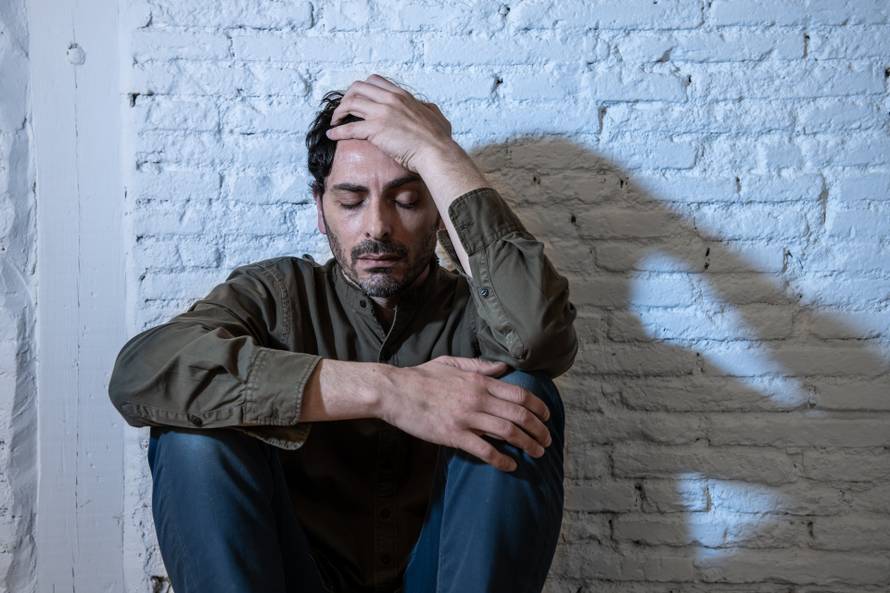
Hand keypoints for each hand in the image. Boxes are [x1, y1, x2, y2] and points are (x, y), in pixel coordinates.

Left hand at [325, 74, 457, 172]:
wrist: (436, 152)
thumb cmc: (439, 139)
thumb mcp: (436, 115)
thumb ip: (427, 107)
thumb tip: (425, 106)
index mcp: (402, 95)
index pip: (374, 81)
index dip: (361, 90)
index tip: (357, 101)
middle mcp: (390, 100)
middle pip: (357, 88)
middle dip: (346, 98)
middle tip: (343, 111)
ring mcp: (382, 113)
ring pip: (350, 103)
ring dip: (339, 112)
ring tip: (335, 122)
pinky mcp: (376, 130)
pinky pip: (349, 128)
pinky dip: (337, 131)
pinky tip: (332, 135)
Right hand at [376, 355, 552, 471]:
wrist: (395, 391)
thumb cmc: (421, 377)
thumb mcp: (452, 363)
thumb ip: (479, 366)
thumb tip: (503, 368)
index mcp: (479, 381)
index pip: (520, 394)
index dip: (538, 407)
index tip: (547, 417)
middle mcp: (478, 398)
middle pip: (520, 414)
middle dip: (539, 429)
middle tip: (547, 440)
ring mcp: (466, 417)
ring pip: (508, 432)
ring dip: (527, 444)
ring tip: (537, 453)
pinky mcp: (453, 435)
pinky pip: (485, 450)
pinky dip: (502, 460)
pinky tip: (511, 465)